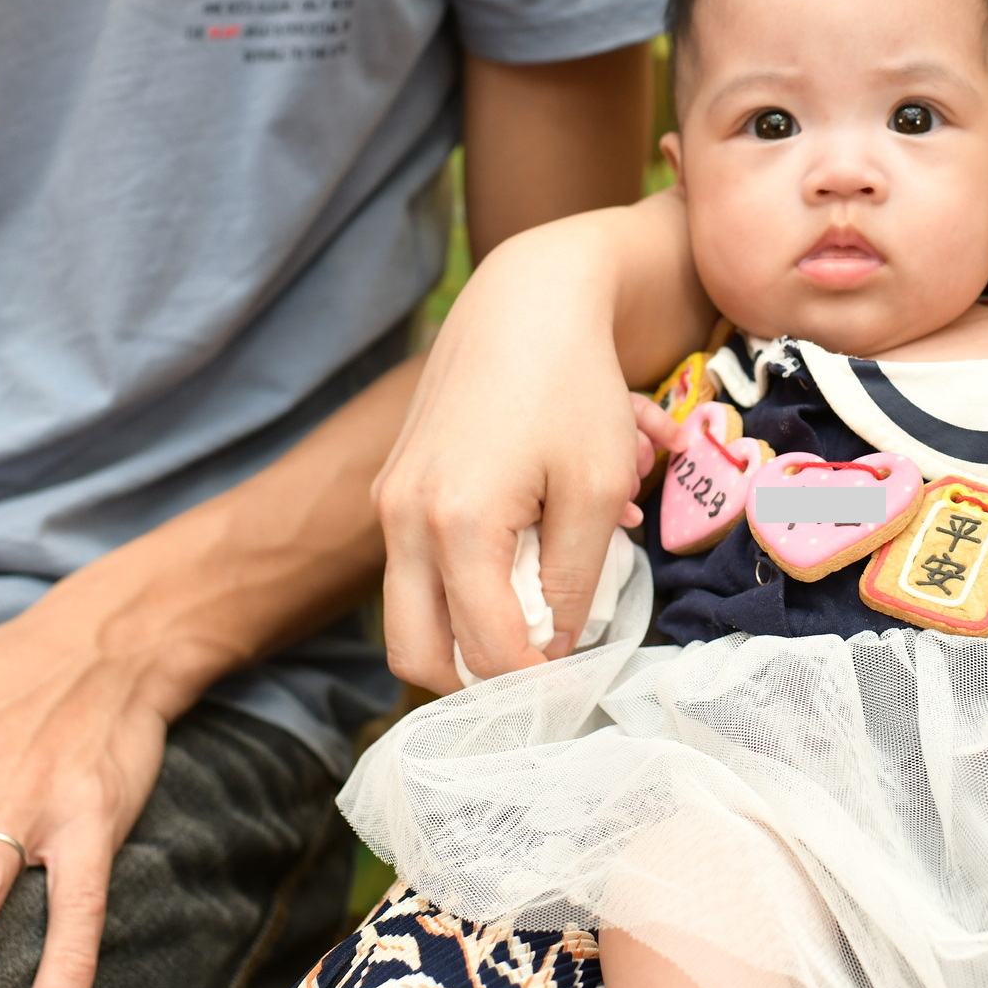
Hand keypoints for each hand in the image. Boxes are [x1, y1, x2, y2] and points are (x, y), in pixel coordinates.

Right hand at [376, 222, 671, 690]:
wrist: (524, 299)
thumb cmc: (573, 386)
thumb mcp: (597, 487)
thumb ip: (575, 580)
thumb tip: (555, 648)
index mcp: (455, 527)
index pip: (486, 651)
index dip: (535, 685)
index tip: (575, 688)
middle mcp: (403, 520)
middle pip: (418, 654)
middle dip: (480, 679)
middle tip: (543, 670)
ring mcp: (390, 501)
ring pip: (413, 612)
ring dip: (475, 622)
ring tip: (543, 596)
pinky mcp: (396, 484)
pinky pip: (420, 561)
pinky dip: (468, 574)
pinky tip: (532, 537)